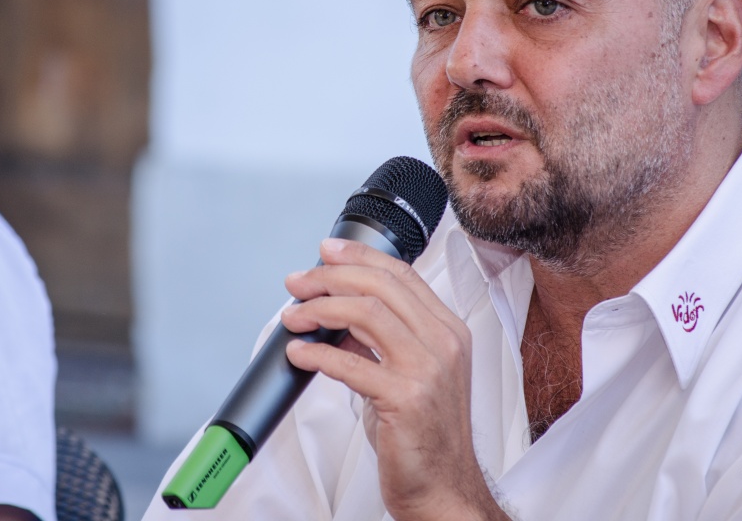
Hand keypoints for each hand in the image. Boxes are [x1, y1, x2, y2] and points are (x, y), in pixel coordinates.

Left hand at [280, 238, 508, 520]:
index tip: (326, 252)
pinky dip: (317, 354)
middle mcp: (444, 343)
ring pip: (367, 313)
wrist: (443, 489)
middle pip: (381, 286)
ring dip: (320, 309)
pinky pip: (351, 363)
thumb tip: (336, 316)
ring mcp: (428, 370)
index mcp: (448, 331)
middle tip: (298, 283)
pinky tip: (299, 354)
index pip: (402, 274)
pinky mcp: (406, 399)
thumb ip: (378, 341)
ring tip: (293, 317)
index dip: (359, 257)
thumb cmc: (424, 435)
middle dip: (330, 278)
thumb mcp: (407, 375)